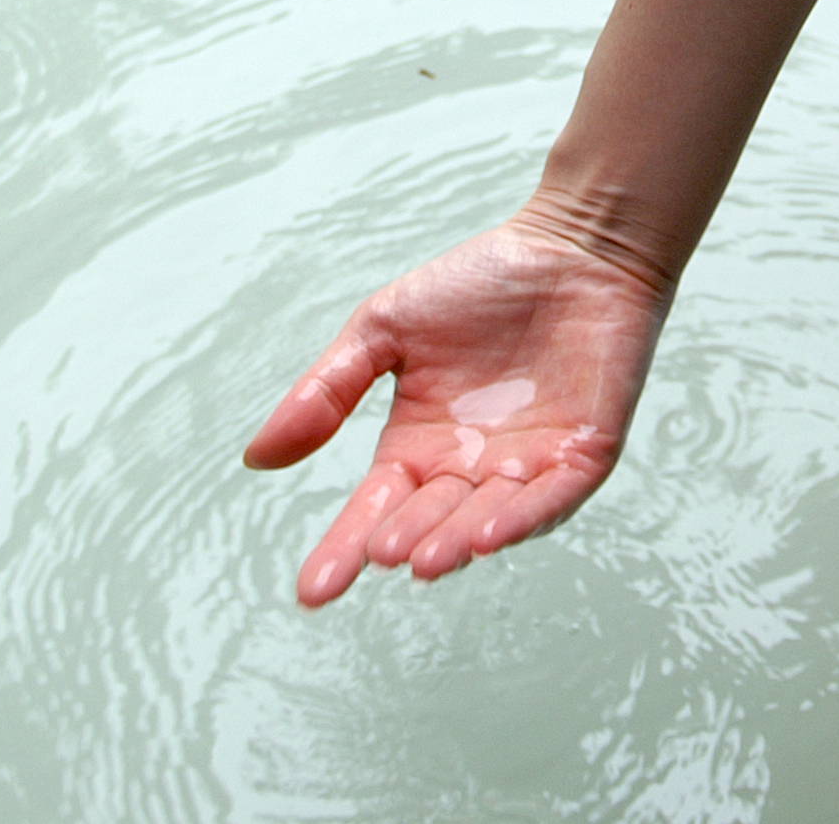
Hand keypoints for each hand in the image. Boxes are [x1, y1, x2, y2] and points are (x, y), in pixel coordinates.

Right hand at [243, 210, 670, 606]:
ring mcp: (530, 466)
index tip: (312, 592)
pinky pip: (552, 498)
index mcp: (419, 445)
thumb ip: (326, 392)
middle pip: (428, 519)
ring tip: (424, 559)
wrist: (572, 245)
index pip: (374, 509)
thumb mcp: (383, 330)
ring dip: (457, 540)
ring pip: (487, 518)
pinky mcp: (584, 455)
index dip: (344, 549)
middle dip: (404, 540)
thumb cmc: (480, 283)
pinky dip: (523, 517)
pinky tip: (488, 534)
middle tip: (379, 554)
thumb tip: (255, 461)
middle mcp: (471, 468)